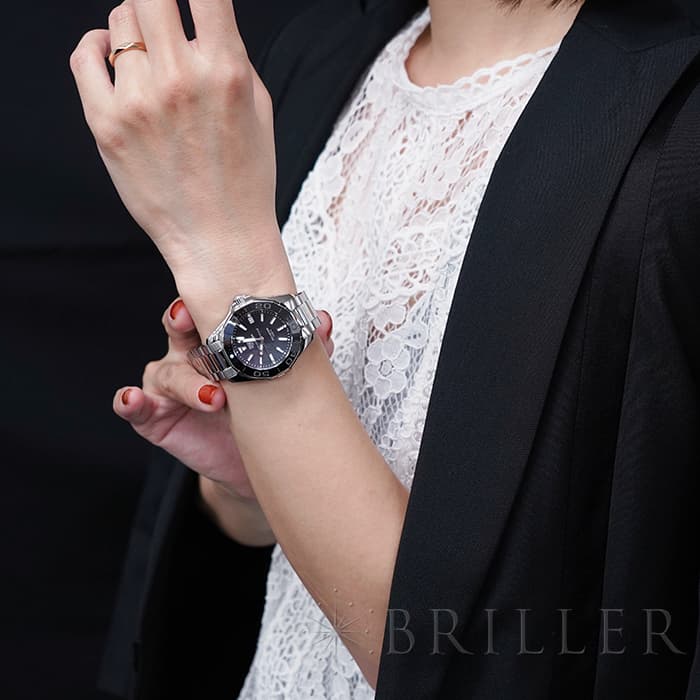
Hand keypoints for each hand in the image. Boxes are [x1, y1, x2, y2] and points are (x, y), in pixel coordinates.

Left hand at [70, 0, 289, 314]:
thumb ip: (232, 54)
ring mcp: (138, 101)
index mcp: (225, 70)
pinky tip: (110, 53)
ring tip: (148, 53)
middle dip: (159, 1)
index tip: (192, 0)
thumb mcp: (260, 108)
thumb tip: (198, 17)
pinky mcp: (106, 124)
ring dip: (134, 28)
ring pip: (119, 22)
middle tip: (165, 17)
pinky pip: (84, 56)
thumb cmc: (246, 178)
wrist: (221, 239)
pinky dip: (96, 45)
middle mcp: (180, 78)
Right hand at [113, 297, 334, 499]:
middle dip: (183, 318)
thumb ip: (303, 352)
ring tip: (213, 397)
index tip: (229, 298)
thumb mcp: (287, 381)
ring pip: (167, 371)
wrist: (259, 460)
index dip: (216, 300)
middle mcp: (190, 352)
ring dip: (187, 382)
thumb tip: (324, 322)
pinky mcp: (155, 415)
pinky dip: (130, 401)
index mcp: (220, 336)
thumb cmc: (269, 410)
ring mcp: (170, 383)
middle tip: (192, 318)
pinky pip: (136, 407)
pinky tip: (133, 399)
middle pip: (179, 327)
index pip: (213, 309)